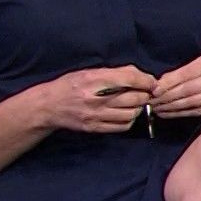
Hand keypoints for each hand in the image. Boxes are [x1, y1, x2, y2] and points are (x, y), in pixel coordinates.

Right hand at [41, 66, 155, 132]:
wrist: (48, 106)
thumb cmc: (70, 85)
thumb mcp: (89, 72)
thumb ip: (115, 72)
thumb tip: (140, 75)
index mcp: (94, 80)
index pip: (129, 79)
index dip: (146, 80)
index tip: (152, 82)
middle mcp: (95, 99)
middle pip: (134, 98)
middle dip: (144, 94)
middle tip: (144, 92)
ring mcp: (95, 115)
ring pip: (131, 113)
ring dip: (138, 108)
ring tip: (134, 103)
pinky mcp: (95, 128)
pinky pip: (122, 126)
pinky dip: (129, 120)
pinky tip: (125, 113)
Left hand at [150, 51, 200, 116]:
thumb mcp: (199, 62)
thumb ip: (182, 69)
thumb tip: (158, 83)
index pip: (186, 73)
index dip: (168, 82)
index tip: (153, 89)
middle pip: (189, 89)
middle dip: (167, 96)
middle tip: (151, 101)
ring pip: (192, 102)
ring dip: (171, 106)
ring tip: (156, 108)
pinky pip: (198, 111)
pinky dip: (180, 113)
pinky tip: (168, 113)